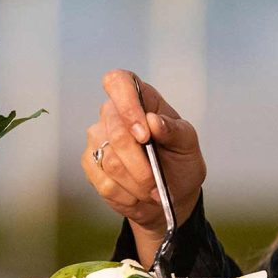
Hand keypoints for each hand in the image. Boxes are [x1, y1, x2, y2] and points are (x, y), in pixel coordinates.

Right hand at [82, 70, 205, 241]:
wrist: (169, 194)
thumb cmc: (180, 161)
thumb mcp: (188, 144)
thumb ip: (174, 130)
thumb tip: (154, 121)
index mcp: (140, 98)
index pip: (118, 82)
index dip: (127, 105)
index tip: (144, 135)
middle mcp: (113, 113)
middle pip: (116, 132)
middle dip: (141, 164)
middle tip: (157, 183)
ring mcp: (97, 138)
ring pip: (110, 161)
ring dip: (137, 183)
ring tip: (153, 192)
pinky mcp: (90, 163)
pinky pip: (104, 181)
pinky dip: (126, 195)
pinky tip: (138, 196)